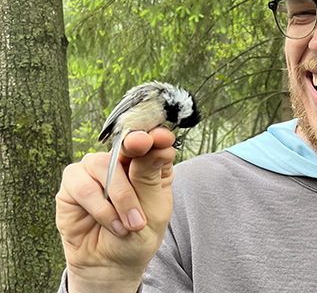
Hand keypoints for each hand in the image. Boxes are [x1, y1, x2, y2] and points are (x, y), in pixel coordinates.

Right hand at [56, 127, 175, 292]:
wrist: (113, 264)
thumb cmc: (139, 235)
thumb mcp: (154, 208)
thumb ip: (150, 176)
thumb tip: (158, 144)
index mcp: (149, 163)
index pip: (154, 139)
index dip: (156, 136)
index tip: (160, 137)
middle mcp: (121, 161)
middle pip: (127, 145)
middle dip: (134, 158)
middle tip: (144, 181)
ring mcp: (95, 170)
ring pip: (103, 165)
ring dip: (119, 198)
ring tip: (130, 225)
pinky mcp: (72, 184)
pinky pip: (82, 186)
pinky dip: (100, 208)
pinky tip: (112, 225)